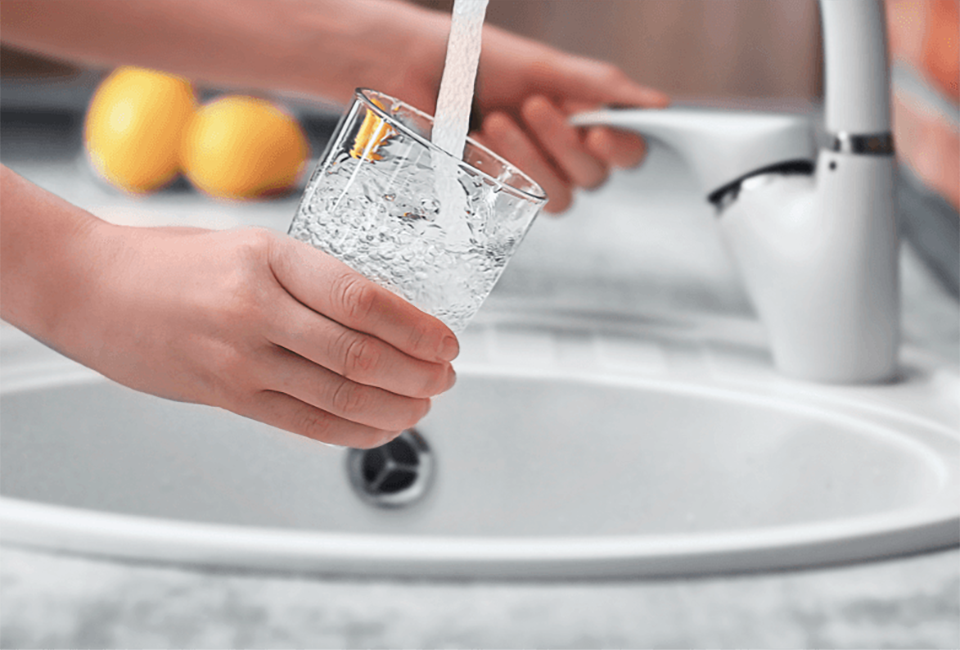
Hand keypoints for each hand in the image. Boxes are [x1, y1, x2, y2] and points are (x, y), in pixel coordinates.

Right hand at [61, 224, 458, 448]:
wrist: (89, 287)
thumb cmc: (172, 261)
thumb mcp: (249, 246)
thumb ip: (309, 279)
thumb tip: (383, 316)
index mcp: (269, 255)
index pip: (363, 297)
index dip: (417, 327)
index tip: (447, 340)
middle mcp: (256, 307)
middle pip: (360, 354)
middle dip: (419, 373)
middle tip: (446, 376)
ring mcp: (239, 357)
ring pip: (339, 395)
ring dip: (397, 406)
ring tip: (424, 403)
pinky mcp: (225, 396)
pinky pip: (305, 424)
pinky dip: (354, 430)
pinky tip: (382, 427)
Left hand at [380, 11, 669, 213]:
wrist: (413, 67)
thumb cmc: (476, 58)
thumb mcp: (543, 67)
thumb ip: (598, 87)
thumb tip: (658, 105)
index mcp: (583, 116)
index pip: (627, 149)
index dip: (622, 148)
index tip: (597, 131)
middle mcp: (562, 150)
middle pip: (595, 178)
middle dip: (563, 144)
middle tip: (532, 105)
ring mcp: (530, 174)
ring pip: (561, 199)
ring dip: (531, 161)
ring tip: (496, 120)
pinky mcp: (497, 192)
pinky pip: (517, 200)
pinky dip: (498, 170)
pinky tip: (474, 140)